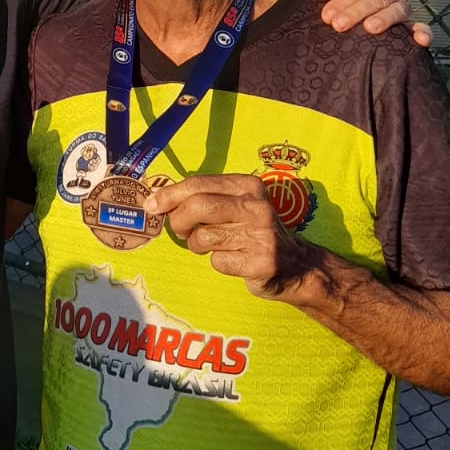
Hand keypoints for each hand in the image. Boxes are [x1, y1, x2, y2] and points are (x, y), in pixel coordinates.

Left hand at [145, 174, 332, 303]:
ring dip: (197, 245)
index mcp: (247, 186)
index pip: (198, 184)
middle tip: (179, 230)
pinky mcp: (260, 262)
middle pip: (198, 207)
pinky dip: (218, 263)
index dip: (170, 194)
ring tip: (214, 246)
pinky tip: (234, 260)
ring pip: (203, 237)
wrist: (297, 266)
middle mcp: (256, 206)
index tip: (151, 205)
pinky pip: (218, 261)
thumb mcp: (236, 206)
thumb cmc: (253, 233)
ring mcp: (260, 234)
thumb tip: (157, 200)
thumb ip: (203, 199)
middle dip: (178, 221)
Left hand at [315, 0, 429, 45]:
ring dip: (384, 19)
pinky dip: (422, 32)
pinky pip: (420, 27)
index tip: (328, 15)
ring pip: (397, 11)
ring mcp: (404, 7)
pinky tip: (420, 40)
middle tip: (339, 25)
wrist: (357, 9)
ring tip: (370, 28)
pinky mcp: (410, 25)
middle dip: (356, 12)